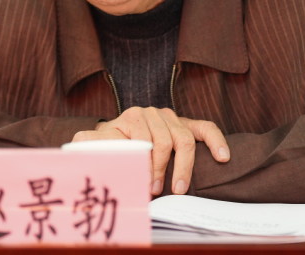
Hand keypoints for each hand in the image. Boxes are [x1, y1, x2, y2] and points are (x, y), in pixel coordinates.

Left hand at [71, 106, 229, 195]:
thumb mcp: (95, 142)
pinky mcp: (186, 124)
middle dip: (162, 169)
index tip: (145, 186)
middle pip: (166, 141)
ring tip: (179, 188)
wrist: (119, 136)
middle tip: (157, 191)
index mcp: (132, 116)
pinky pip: (205, 128)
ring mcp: (171, 117)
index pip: (145, 140)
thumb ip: (88, 142)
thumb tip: (81, 144)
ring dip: (183, 166)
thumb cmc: (110, 144)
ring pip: (185, 139)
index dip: (146, 165)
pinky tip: (223, 157)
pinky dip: (215, 141)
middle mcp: (152, 113)